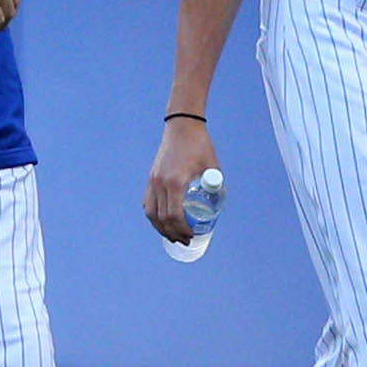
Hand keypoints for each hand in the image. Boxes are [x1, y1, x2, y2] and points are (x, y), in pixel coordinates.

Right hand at [144, 116, 217, 240]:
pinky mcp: (150, 178)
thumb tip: (218, 204)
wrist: (182, 126)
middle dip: (172, 233)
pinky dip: (153, 215)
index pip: (174, 215)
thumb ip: (215, 185)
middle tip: (185, 240)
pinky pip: (147, 202)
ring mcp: (152, 181)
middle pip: (161, 218)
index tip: (192, 235)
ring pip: (151, 212)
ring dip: (160, 228)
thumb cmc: (200, 145)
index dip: (182, 230)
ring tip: (172, 236)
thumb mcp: (212, 166)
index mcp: (175, 182)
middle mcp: (160, 183)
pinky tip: (162, 221)